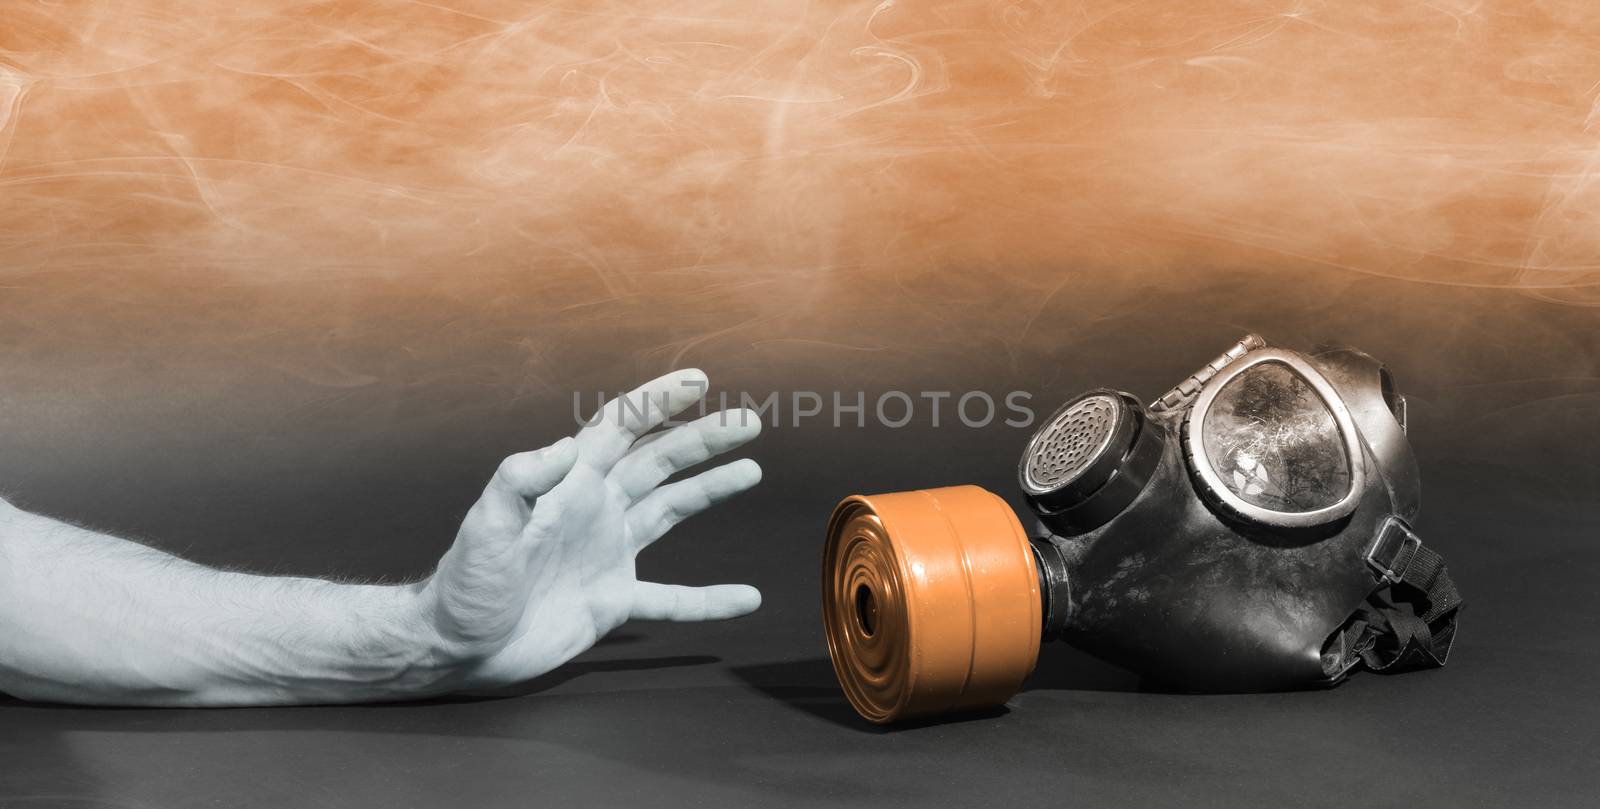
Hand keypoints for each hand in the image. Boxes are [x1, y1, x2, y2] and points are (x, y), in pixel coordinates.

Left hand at [414, 369, 761, 689]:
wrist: (459, 647)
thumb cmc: (465, 585)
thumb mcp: (486, 528)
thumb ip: (520, 483)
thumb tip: (565, 445)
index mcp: (570, 484)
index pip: (621, 429)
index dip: (657, 402)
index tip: (697, 381)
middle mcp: (595, 510)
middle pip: (658, 463)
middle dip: (702, 440)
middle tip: (748, 422)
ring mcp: (608, 554)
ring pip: (670, 511)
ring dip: (709, 491)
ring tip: (751, 470)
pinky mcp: (613, 600)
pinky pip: (672, 599)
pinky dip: (708, 601)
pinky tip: (744, 598)